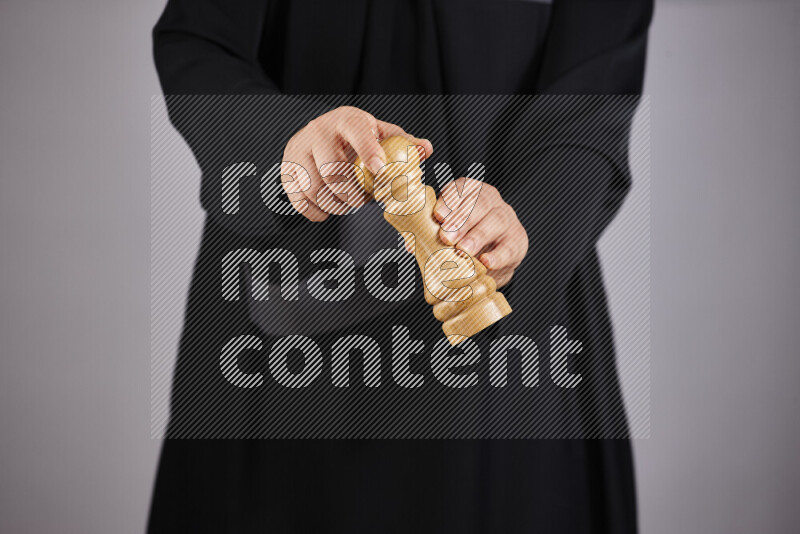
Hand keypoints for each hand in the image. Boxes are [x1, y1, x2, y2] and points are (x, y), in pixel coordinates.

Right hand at [282, 106, 432, 220]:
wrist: (315, 132)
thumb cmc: (353, 136)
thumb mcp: (377, 132)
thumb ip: (401, 142)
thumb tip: (425, 149)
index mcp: (346, 121)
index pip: (356, 132)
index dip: (368, 151)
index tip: (379, 170)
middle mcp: (318, 132)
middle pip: (332, 171)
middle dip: (351, 194)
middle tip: (361, 201)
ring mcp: (298, 151)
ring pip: (315, 189)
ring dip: (335, 205)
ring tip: (346, 203)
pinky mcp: (286, 171)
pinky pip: (299, 201)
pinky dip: (317, 212)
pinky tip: (328, 208)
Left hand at [433, 178, 527, 288]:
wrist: (495, 257)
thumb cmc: (464, 238)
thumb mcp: (449, 230)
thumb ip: (430, 233)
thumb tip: (411, 245)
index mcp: (471, 193)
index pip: (462, 188)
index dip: (450, 200)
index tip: (438, 216)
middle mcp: (491, 202)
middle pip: (479, 204)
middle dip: (461, 220)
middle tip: (446, 237)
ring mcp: (508, 220)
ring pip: (495, 222)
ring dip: (477, 236)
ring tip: (463, 250)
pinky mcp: (518, 242)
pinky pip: (509, 247)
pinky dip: (497, 255)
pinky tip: (486, 262)